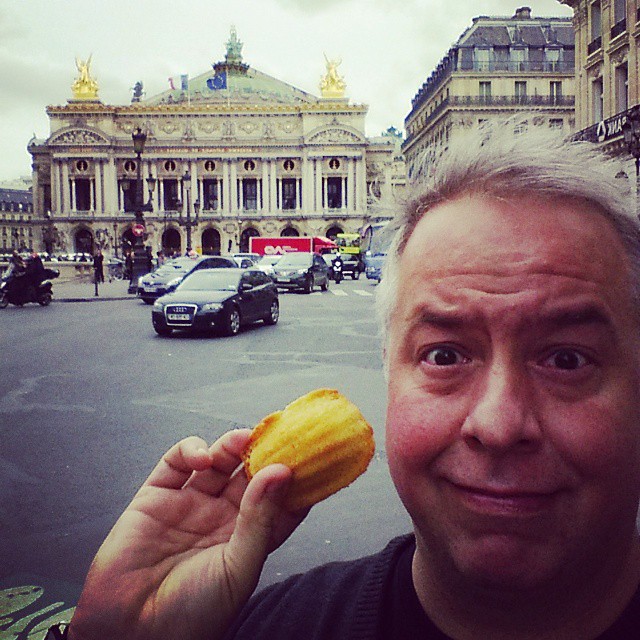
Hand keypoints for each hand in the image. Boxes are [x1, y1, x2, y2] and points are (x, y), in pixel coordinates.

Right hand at [69, 431, 305, 639]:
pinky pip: (176, 462)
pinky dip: (191, 450)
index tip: (310, 452)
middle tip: (277, 432)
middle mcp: (221, 518)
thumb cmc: (191, 615)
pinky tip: (202, 458)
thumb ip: (259, 518)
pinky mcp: (156, 497)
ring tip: (243, 439)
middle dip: (264, 452)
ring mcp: (189, 505)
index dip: (294, 477)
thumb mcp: (238, 568)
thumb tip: (282, 472)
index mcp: (247, 538)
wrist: (127, 633)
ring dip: (232, 444)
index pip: (279, 500)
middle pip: (250, 474)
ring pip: (218, 462)